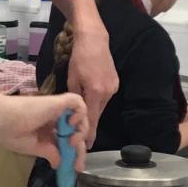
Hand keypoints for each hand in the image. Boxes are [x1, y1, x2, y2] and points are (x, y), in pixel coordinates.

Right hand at [0, 93, 88, 170]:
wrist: (2, 119)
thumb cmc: (11, 132)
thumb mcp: (31, 148)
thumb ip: (48, 153)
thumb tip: (58, 163)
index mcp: (45, 129)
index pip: (65, 140)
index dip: (73, 154)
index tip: (74, 168)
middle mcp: (53, 119)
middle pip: (75, 132)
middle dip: (80, 150)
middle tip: (78, 165)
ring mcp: (56, 109)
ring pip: (80, 117)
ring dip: (81, 133)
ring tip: (71, 142)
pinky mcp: (57, 102)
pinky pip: (77, 102)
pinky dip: (80, 113)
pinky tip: (70, 124)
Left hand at [67, 28, 118, 146]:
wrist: (94, 40)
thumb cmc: (79, 58)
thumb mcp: (71, 78)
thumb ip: (74, 96)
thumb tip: (73, 111)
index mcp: (96, 92)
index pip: (92, 118)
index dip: (89, 133)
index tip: (87, 146)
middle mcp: (108, 92)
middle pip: (98, 113)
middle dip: (90, 125)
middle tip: (81, 137)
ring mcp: (113, 87)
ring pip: (101, 105)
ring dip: (93, 112)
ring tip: (84, 120)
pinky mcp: (115, 83)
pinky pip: (104, 97)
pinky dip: (97, 101)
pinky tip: (91, 102)